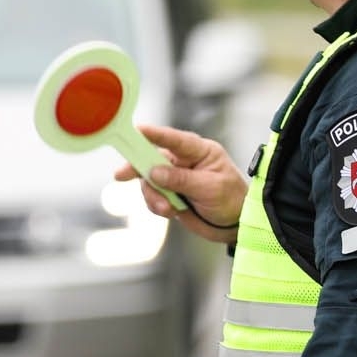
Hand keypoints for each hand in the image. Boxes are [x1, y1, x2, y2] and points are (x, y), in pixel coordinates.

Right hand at [112, 124, 244, 243]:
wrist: (235, 225)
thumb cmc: (231, 200)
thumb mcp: (209, 188)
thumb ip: (181, 179)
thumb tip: (154, 172)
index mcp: (200, 151)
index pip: (175, 139)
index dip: (154, 134)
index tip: (136, 131)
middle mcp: (185, 161)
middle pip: (153, 158)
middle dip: (138, 168)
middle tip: (120, 175)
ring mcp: (176, 178)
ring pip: (150, 182)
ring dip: (154, 196)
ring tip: (167, 209)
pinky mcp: (171, 194)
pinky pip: (153, 197)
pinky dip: (157, 206)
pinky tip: (171, 212)